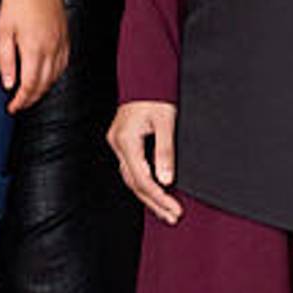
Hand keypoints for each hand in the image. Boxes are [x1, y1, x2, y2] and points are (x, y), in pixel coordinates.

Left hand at [0, 0, 70, 113]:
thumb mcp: (3, 29)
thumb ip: (5, 59)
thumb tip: (8, 84)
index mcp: (34, 49)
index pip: (30, 86)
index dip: (20, 101)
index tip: (11, 107)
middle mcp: (52, 48)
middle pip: (44, 84)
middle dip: (31, 98)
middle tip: (18, 104)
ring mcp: (62, 42)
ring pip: (56, 76)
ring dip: (43, 89)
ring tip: (30, 94)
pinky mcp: (66, 34)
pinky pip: (64, 63)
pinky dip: (55, 75)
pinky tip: (47, 75)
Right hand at [108, 100, 181, 223]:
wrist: (145, 76)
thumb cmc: (156, 95)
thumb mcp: (166, 121)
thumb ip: (165, 151)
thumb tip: (166, 180)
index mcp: (125, 140)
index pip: (142, 179)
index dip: (159, 197)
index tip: (175, 209)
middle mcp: (117, 144)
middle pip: (134, 183)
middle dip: (155, 202)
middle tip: (173, 216)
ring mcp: (117, 144)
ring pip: (131, 178)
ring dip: (149, 196)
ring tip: (167, 212)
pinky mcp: (121, 142)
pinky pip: (131, 169)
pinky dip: (144, 183)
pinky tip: (155, 192)